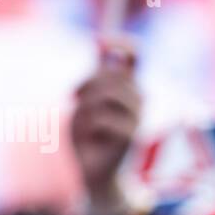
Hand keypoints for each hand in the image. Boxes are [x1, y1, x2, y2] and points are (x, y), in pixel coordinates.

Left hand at [71, 38, 141, 209]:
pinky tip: (89, 139)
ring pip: (106, 95)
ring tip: (81, 121)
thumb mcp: (87, 100)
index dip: (120, 43)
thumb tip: (98, 41)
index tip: (97, 41)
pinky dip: (87, 127)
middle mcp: (139, 99)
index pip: (135, 55)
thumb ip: (95, 75)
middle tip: (75, 97)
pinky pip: (102, 119)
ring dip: (85, 107)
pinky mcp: (131, 136)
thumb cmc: (88, 137)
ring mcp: (138, 117)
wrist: (93, 173)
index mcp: (128, 87)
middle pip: (113, 74)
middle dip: (87, 83)